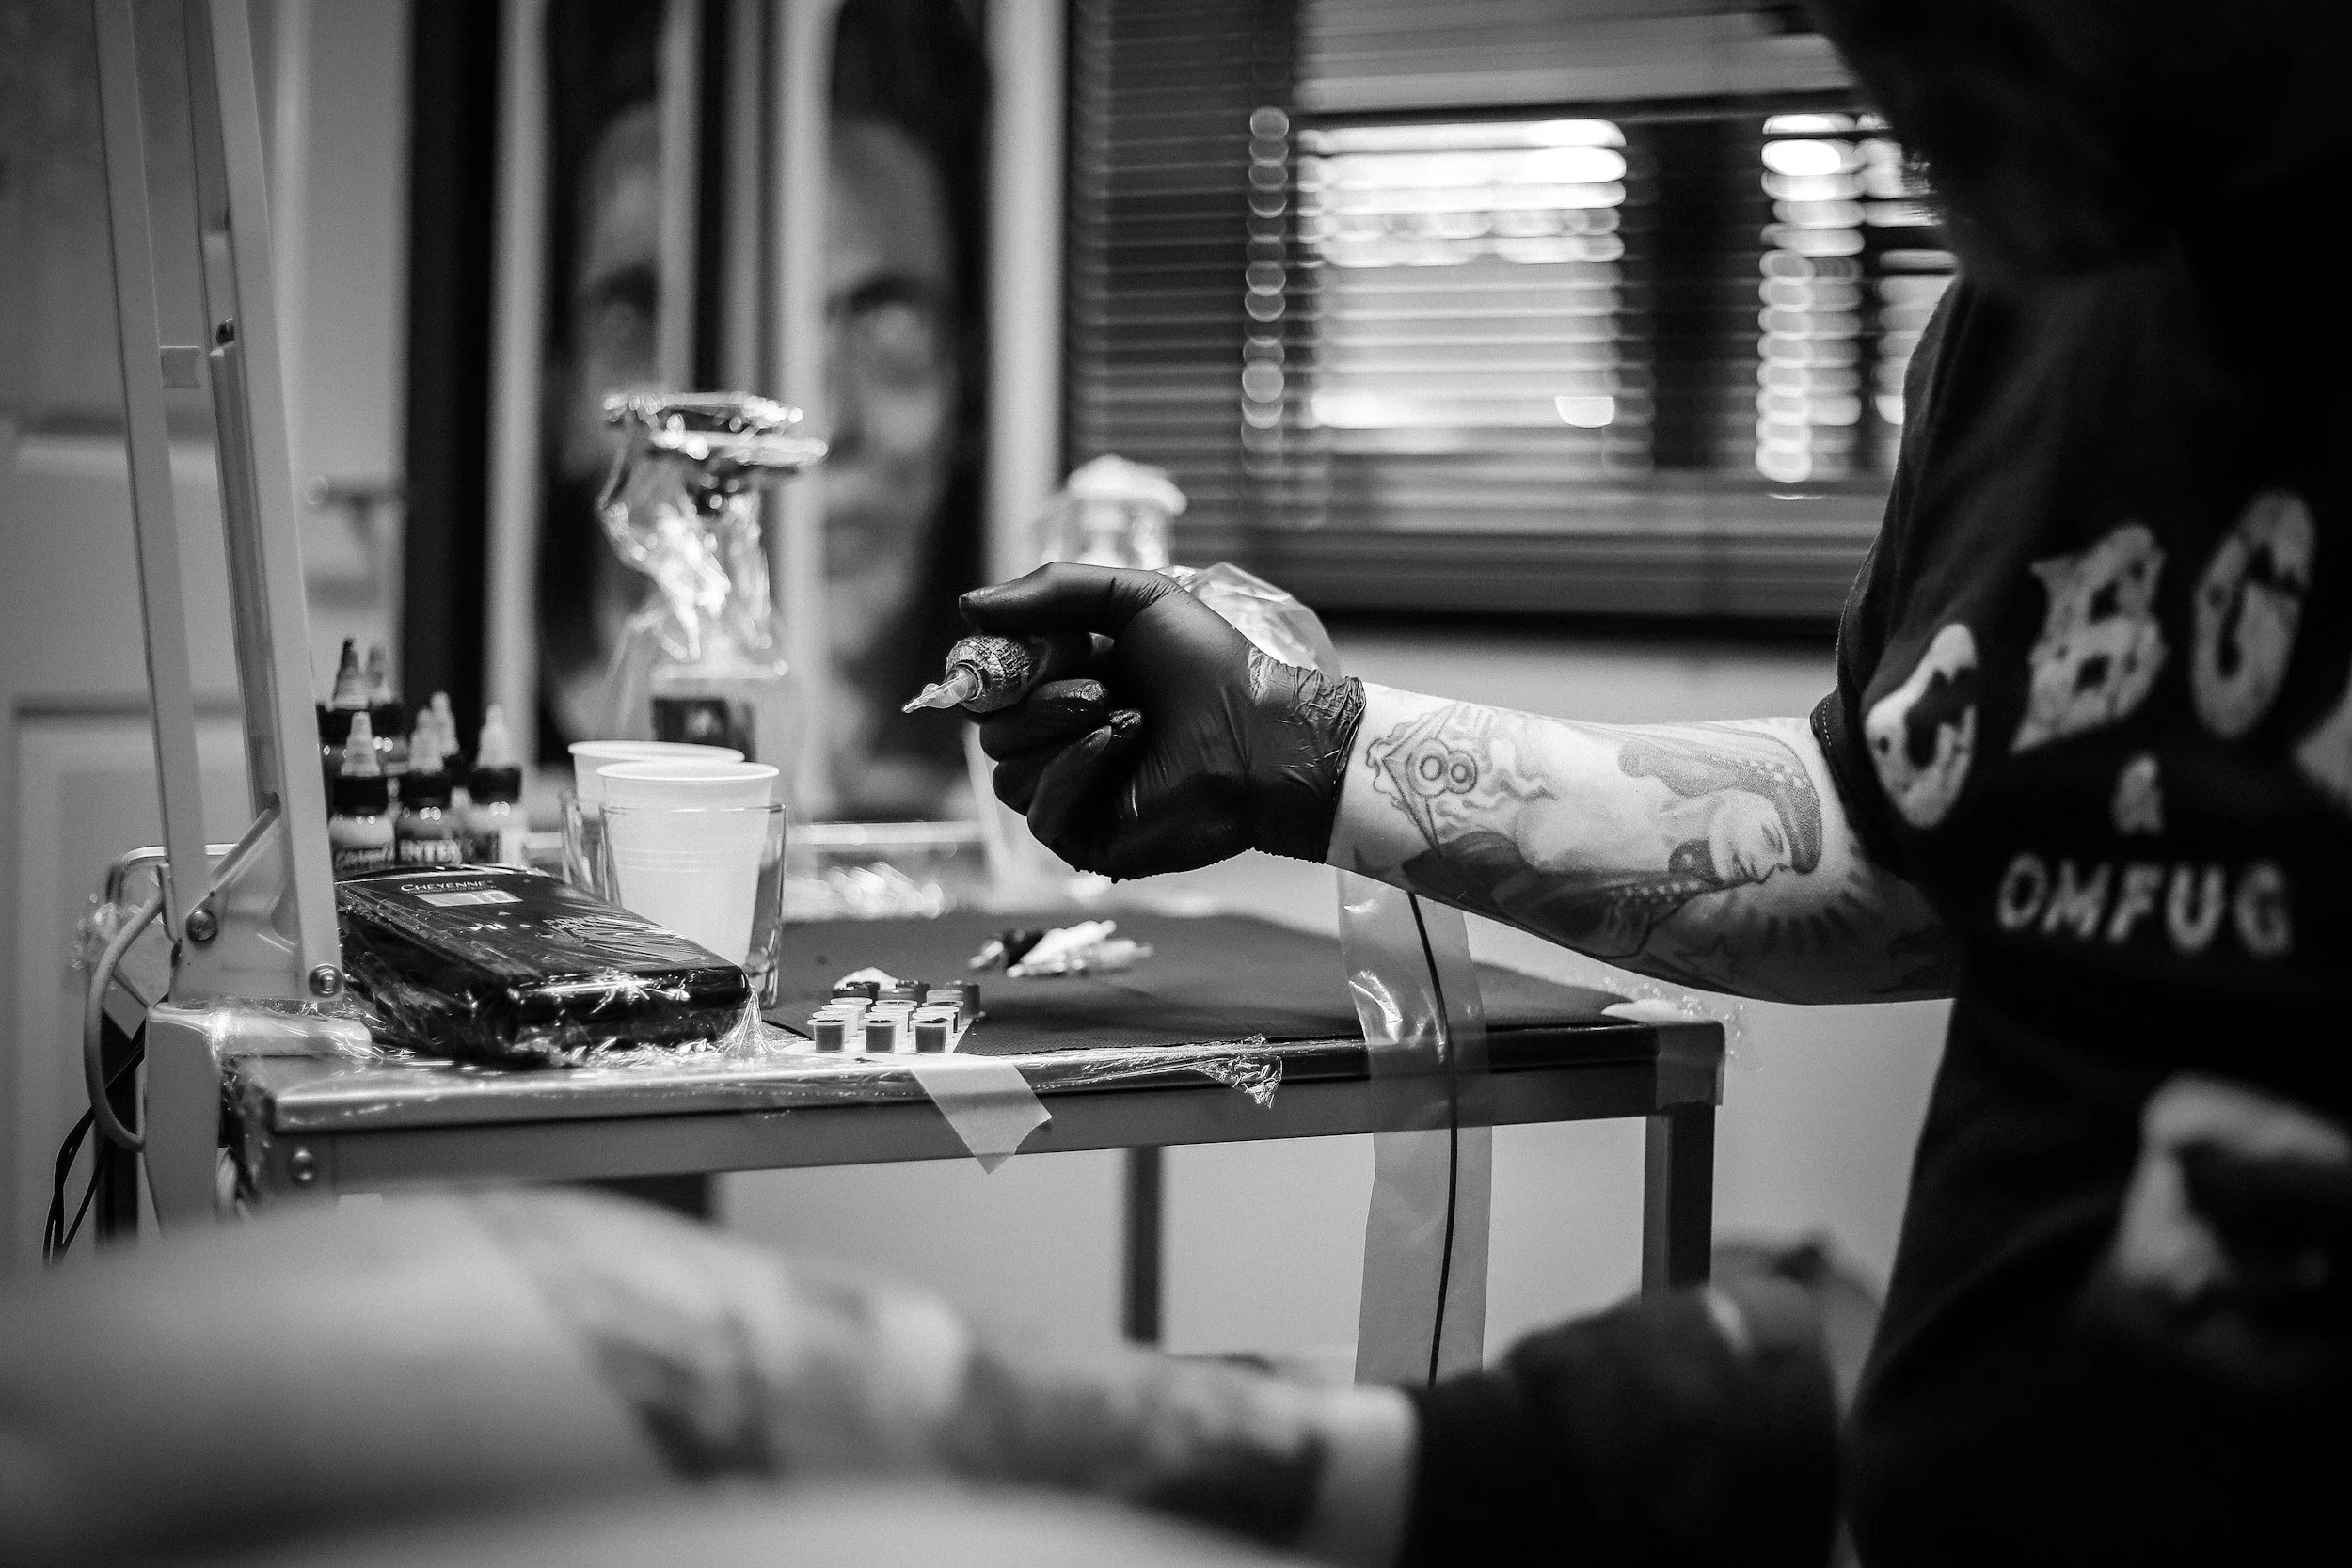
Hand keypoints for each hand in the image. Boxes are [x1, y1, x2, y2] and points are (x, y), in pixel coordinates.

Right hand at [959, 563, 1364, 877]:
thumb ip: (1052, 590)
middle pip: (989, 727)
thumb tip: (967, 606)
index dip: (989, 667)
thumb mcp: (1135, 598)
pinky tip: (1118, 747)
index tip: (1016, 650)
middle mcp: (1057, 738)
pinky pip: (1037, 809)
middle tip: (1102, 688)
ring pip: (1004, 770)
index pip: (986, 684)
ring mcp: (1068, 790)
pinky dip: (1072, 771)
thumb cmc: (1211, 668)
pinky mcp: (1082, 836)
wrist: (1264, 735)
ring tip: (1131, 720)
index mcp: (1060, 683)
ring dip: (1061, 735)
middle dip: (1039, 701)